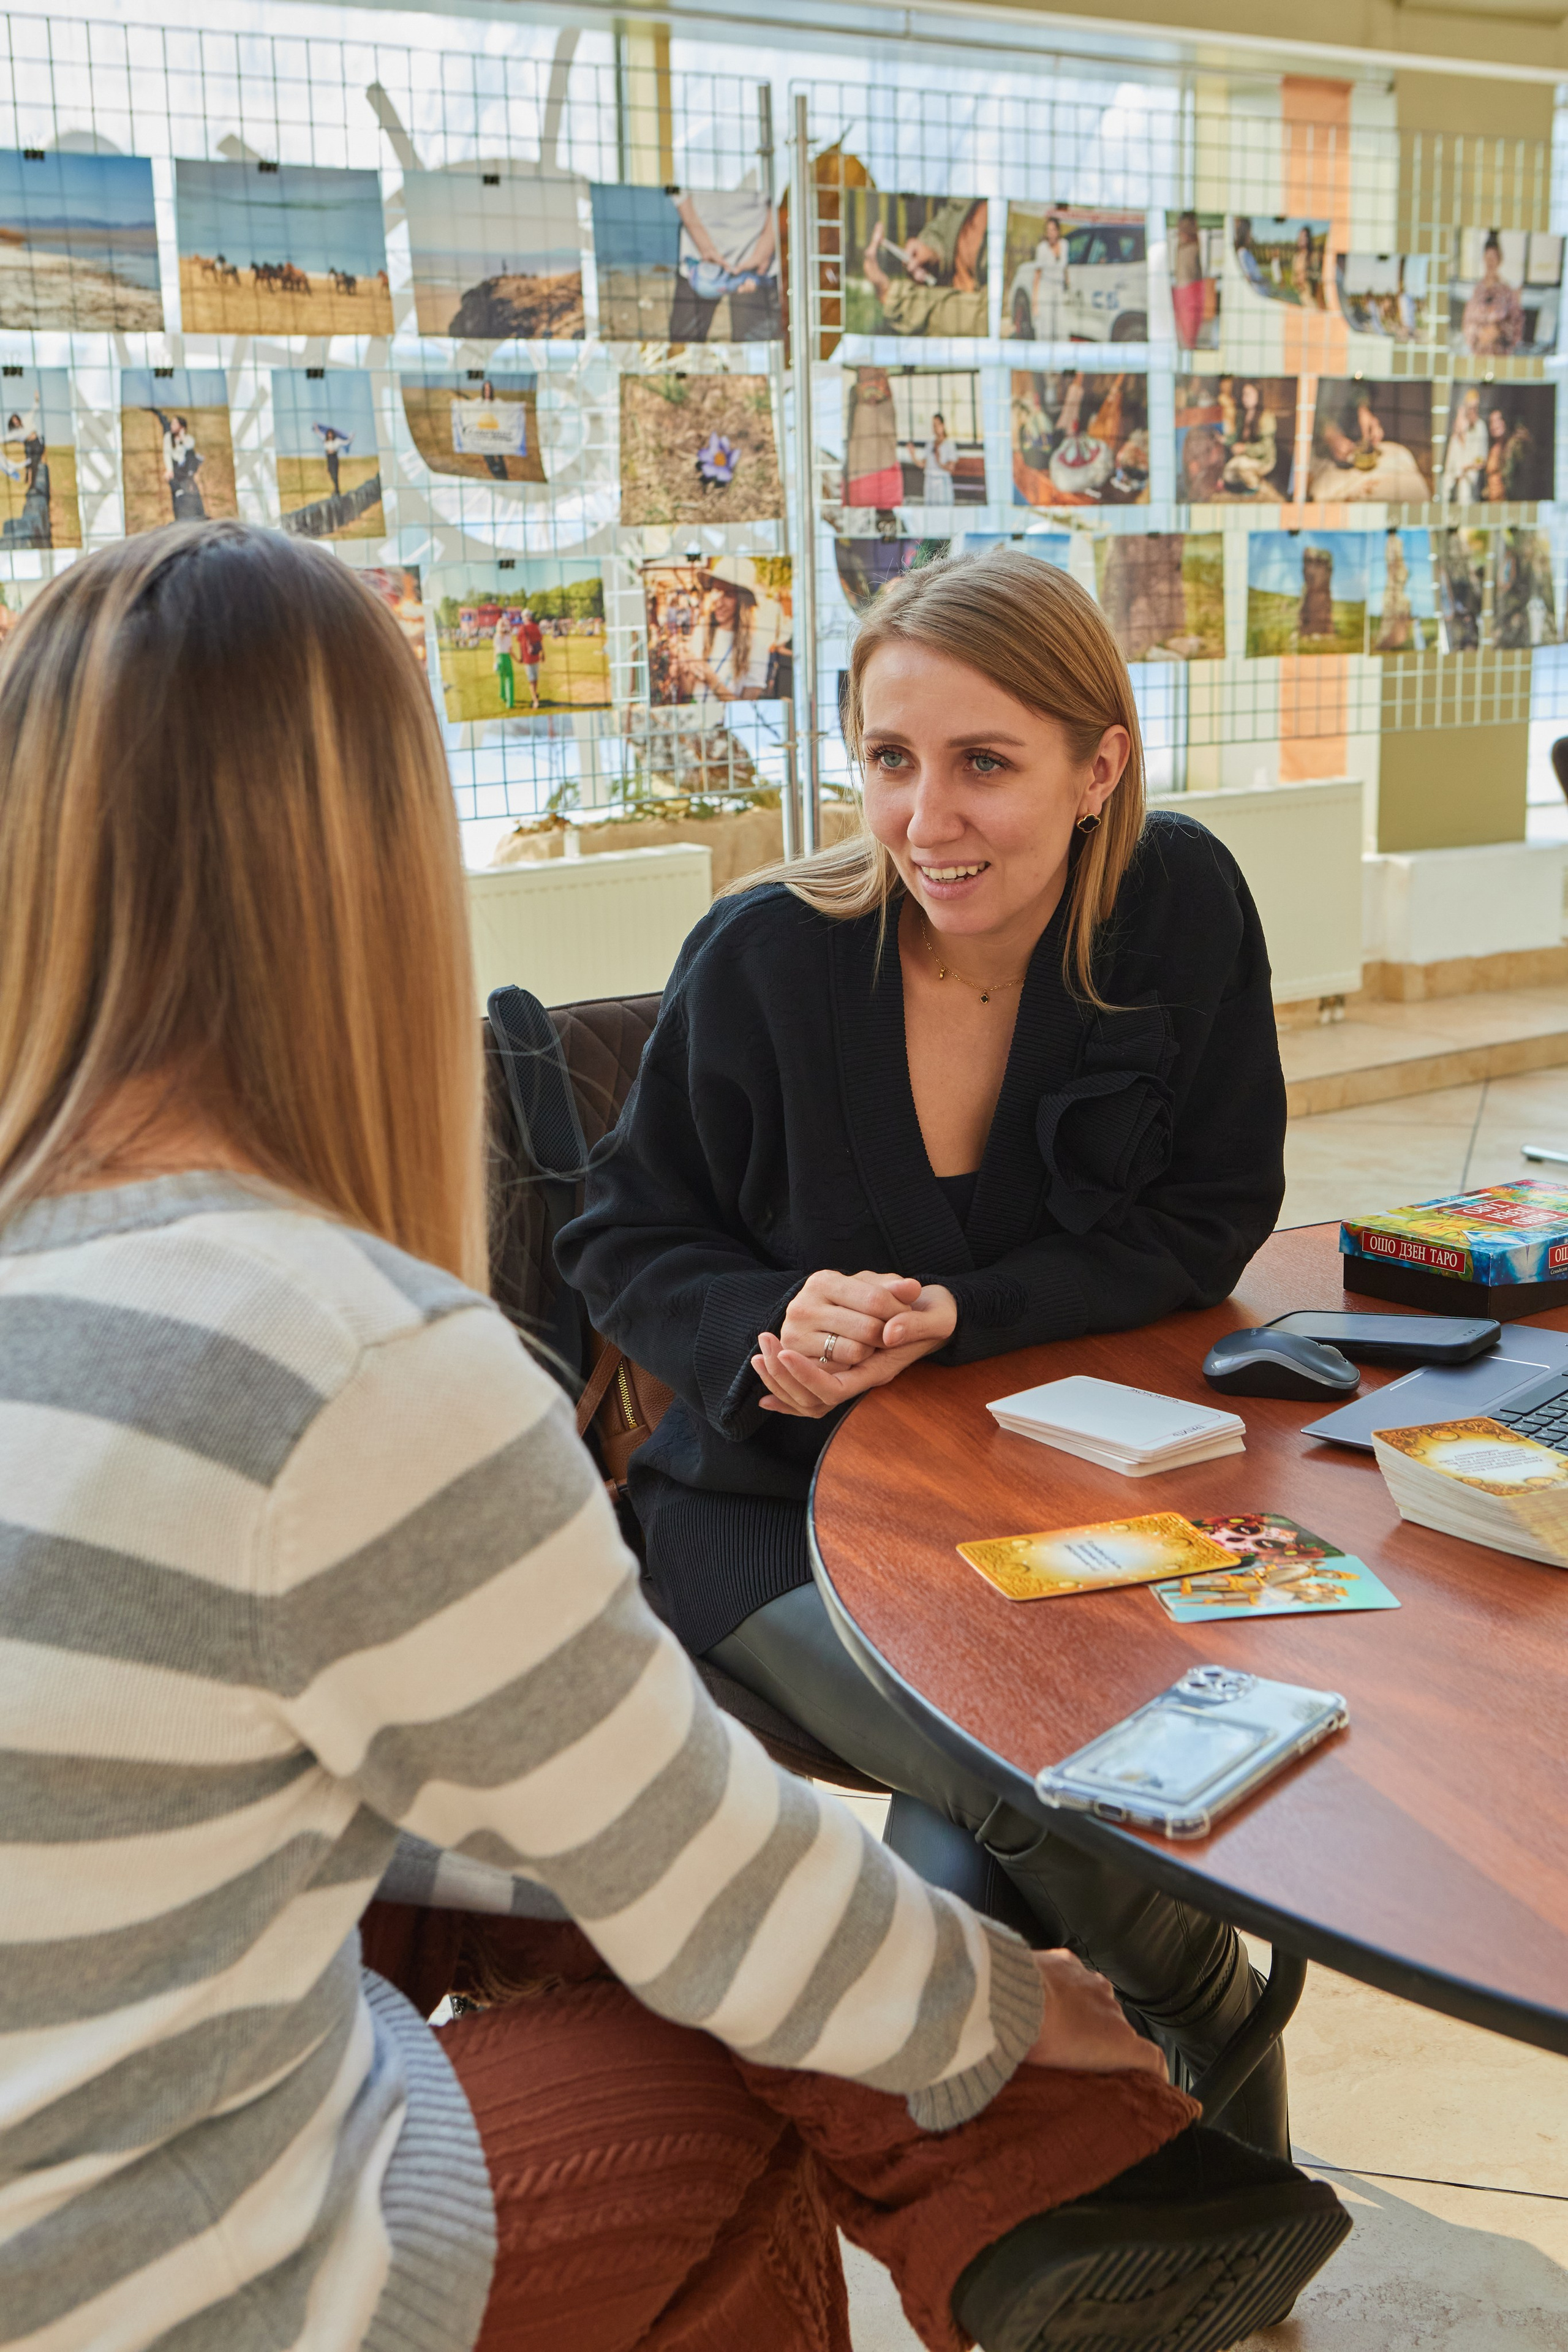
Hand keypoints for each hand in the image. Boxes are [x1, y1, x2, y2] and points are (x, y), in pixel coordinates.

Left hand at [753, 1277, 957, 1418]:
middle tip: (765, 1344)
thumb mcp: (936, 1316)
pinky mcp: (846, 1361)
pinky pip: (811, 1389)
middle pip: (816, 1398)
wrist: (939, 1314)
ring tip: (760, 1353)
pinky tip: (765, 1394)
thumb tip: (889, 1334)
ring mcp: (853, 1372)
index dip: (808, 1375)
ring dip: (781, 1380)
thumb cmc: (938, 1314)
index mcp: (881, 1368)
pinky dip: (787, 1392)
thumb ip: (914, 1326)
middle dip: (785, 1376)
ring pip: (809, 1398)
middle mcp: (864, 1376)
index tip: (786, 1352)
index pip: (836, 1388)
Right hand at [778, 1268, 923, 1371]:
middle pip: (869, 1328)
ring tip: (869, 1343)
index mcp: (823, 1281)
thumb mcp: (871, 1290)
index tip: (906, 1316)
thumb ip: (894, 1289)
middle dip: (888, 1335)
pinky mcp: (797, 1362)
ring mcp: (795, 1334)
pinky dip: (853, 1366)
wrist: (814, 1327)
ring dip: (872, 1352)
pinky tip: (851, 1356)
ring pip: (856, 1352)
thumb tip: (913, 1288)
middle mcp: (803, 1305)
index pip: (876, 1300)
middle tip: (890, 1334)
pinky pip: (841, 1371)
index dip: (900, 1312)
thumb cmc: (851, 1304)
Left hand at [1022, 1950, 1167, 2079]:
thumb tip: (1074, 2098)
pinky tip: (1044, 1994)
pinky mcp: (1069, 1962)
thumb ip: (1082, 2079)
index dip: (1154, 2071)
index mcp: (1119, 2043)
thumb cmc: (1034, 2043)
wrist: (1008, 1997)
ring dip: (1083, 2011)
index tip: (1152, 2079)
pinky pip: (1074, 1976)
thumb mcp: (1063, 2078)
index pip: (1151, 2057)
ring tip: (1056, 2022)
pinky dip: (1065, 1986)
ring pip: (1096, 2000)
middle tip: (1077, 2052)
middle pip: (1117, 2028)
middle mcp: (1112, 2010)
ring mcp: (1091, 1983)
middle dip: (1103, 2039)